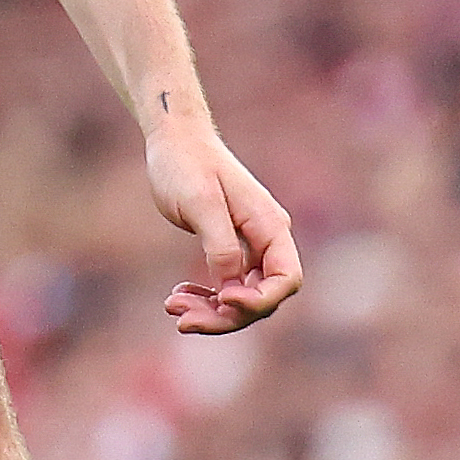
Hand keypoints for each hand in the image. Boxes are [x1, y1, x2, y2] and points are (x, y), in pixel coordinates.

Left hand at [145, 116, 301, 334]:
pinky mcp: (228, 248)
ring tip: (172, 307)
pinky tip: (178, 296)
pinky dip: (205, 297)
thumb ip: (220, 245)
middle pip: (262, 296)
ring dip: (211, 310)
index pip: (286, 278)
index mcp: (270, 225)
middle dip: (226, 314)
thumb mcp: (201, 203)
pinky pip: (226, 285)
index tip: (223, 299)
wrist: (174, 141)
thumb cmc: (186, 164)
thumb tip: (230, 287)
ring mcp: (249, 245)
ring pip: (241, 296)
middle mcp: (266, 239)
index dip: (260, 300)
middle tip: (182, 318)